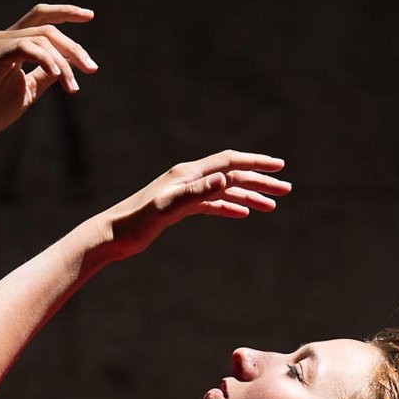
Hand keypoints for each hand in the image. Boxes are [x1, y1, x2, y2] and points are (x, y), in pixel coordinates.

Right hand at [0, 1, 97, 149]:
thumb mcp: (29, 89)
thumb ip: (46, 74)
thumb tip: (67, 64)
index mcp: (13, 42)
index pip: (41, 17)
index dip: (65, 12)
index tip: (90, 16)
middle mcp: (3, 37)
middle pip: (47, 28)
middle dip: (74, 48)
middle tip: (92, 69)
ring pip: (41, 39)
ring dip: (64, 63)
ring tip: (74, 87)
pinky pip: (25, 48)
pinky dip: (46, 59)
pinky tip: (59, 74)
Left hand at [105, 150, 290, 259]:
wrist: (113, 236)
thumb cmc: (136, 222)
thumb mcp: (168, 208)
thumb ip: (197, 193)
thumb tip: (225, 179)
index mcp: (188, 174)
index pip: (229, 162)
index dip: (255, 163)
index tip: (279, 167)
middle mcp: (188, 179)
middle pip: (232, 175)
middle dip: (259, 182)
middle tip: (286, 190)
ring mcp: (185, 193)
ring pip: (225, 190)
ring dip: (248, 196)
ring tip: (271, 206)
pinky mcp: (180, 208)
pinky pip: (212, 204)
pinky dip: (229, 207)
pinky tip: (242, 214)